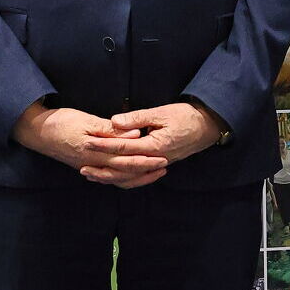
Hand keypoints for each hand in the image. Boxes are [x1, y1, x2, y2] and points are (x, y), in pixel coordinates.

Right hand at [14, 103, 168, 188]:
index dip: (146, 160)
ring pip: (117, 179)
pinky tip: (132, 174)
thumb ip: (110, 129)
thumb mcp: (86, 120)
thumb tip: (134, 134)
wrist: (36, 132)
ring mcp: (89, 167)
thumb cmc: (60, 122)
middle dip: (146, 171)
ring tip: (154, 172)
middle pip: (124, 173)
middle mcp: (92, 164)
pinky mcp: (86, 166)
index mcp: (94, 152)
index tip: (162, 157)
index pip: (125, 160)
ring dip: (137, 177)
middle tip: (165, 166)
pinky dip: (123, 178)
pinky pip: (108, 177)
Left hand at [87, 101, 224, 169]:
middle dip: (102, 167)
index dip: (104, 144)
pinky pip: (138, 175)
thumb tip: (115, 121)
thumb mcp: (162, 113)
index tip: (87, 142)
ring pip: (131, 176)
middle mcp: (156, 159)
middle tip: (82, 166)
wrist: (208, 126)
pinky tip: (112, 175)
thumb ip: (137, 118)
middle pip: (124, 168)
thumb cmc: (186, 116)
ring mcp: (158, 164)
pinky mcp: (159, 164)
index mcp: (155, 146)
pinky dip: (124, 177)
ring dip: (111, 176)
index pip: (124, 148)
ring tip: (92, 175)